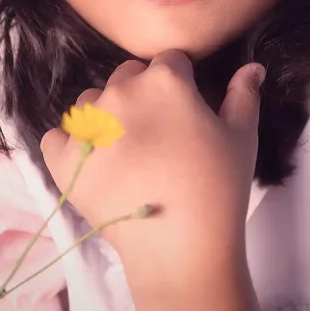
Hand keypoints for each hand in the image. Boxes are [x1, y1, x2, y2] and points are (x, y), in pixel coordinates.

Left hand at [39, 50, 264, 291]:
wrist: (181, 249)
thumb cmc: (219, 189)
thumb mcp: (241, 137)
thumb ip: (243, 94)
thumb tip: (251, 67)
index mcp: (164, 79)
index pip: (170, 61)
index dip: (182, 82)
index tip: (188, 109)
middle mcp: (119, 92)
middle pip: (128, 77)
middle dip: (143, 95)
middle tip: (161, 134)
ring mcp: (87, 125)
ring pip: (92, 102)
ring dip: (108, 115)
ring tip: (129, 152)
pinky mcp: (62, 159)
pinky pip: (58, 137)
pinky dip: (73, 145)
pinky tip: (95, 163)